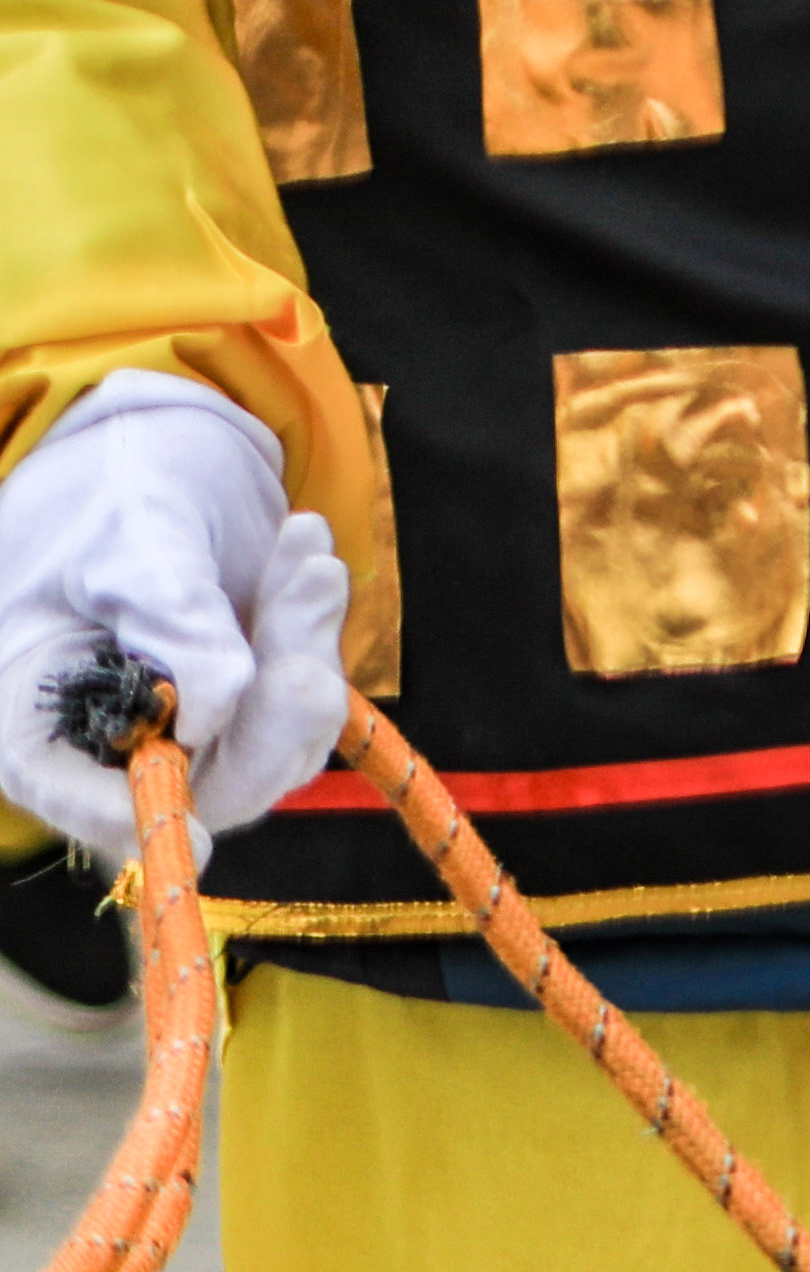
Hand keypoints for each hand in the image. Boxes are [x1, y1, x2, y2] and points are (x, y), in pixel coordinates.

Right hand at [0, 375, 352, 866]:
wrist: (151, 456)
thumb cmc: (107, 493)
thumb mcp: (128, 534)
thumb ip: (169, 613)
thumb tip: (220, 701)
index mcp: (34, 719)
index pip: (74, 795)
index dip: (130, 814)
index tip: (193, 815)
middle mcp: (113, 745)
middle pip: (207, 785)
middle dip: (271, 715)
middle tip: (308, 631)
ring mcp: (192, 731)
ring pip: (274, 742)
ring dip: (303, 652)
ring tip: (307, 558)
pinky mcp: (251, 702)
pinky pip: (302, 691)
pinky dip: (313, 625)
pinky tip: (306, 551)